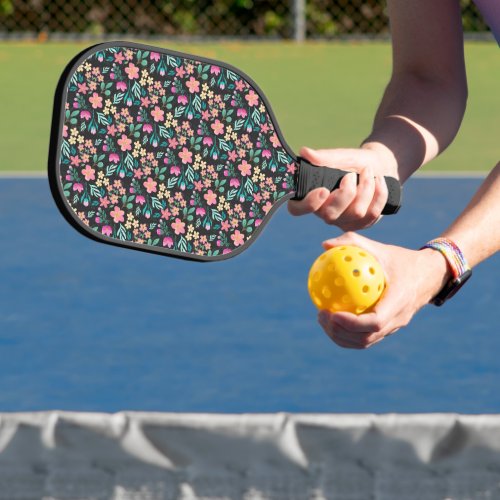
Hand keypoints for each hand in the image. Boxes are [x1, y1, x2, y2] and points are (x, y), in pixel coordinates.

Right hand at [288, 145, 397, 230]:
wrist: (379, 167)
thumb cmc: (354, 162)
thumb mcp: (341, 156)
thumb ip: (324, 157)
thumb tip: (305, 152)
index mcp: (311, 196)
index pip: (297, 209)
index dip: (308, 204)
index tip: (323, 190)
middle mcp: (324, 213)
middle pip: (330, 215)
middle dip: (346, 193)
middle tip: (351, 175)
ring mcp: (343, 221)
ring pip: (356, 213)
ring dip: (366, 188)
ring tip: (368, 172)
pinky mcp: (361, 224)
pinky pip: (372, 214)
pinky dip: (379, 193)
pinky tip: (379, 181)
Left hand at [316, 232, 450, 348]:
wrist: (429, 275)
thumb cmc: (401, 259)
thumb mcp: (380, 248)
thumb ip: (353, 243)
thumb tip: (324, 245)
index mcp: (399, 301)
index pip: (375, 322)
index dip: (352, 323)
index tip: (332, 313)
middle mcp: (398, 319)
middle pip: (366, 338)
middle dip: (340, 332)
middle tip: (321, 315)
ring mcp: (394, 327)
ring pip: (365, 342)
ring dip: (341, 336)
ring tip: (322, 319)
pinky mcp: (389, 329)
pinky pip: (366, 337)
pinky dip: (347, 334)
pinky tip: (331, 319)